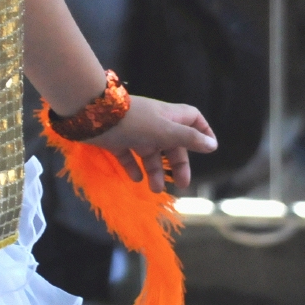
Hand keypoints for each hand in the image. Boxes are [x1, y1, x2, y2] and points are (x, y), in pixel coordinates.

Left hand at [85, 95, 216, 192]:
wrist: (92, 115)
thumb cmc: (133, 121)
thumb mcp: (165, 130)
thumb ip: (188, 138)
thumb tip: (212, 145)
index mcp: (168, 116)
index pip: (192, 119)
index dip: (202, 131)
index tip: (209, 148)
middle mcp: (153, 123)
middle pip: (172, 143)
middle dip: (178, 163)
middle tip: (181, 185)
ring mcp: (134, 131)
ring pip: (150, 153)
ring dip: (154, 171)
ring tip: (154, 189)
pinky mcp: (115, 140)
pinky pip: (128, 156)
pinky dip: (133, 167)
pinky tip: (135, 178)